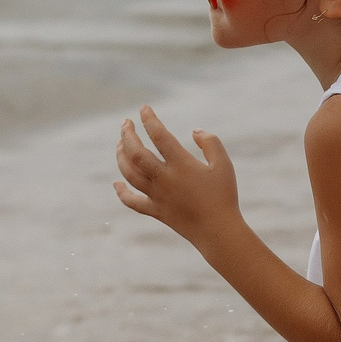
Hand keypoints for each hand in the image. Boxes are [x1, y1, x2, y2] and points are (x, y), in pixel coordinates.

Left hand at [113, 105, 239, 241]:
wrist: (218, 232)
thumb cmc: (224, 196)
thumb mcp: (224, 165)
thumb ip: (210, 143)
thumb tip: (194, 131)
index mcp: (182, 165)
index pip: (159, 136)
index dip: (149, 120)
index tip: (144, 109)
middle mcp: (165, 179)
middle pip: (136, 153)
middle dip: (127, 135)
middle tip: (125, 124)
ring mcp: (157, 196)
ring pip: (129, 174)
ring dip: (121, 157)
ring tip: (120, 144)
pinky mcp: (156, 211)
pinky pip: (133, 202)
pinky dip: (122, 193)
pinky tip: (116, 184)